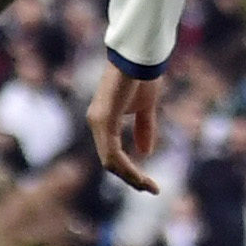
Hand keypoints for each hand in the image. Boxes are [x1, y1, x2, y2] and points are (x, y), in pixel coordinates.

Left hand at [86, 64, 167, 191]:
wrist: (139, 56)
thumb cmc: (141, 76)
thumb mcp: (145, 108)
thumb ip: (144, 129)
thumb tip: (145, 152)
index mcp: (104, 121)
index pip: (112, 154)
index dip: (130, 170)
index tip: (148, 182)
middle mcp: (96, 123)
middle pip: (110, 162)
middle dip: (130, 178)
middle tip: (150, 188)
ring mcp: (97, 122)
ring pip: (110, 161)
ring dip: (130, 176)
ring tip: (148, 186)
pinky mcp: (104, 120)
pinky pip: (112, 153)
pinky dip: (127, 167)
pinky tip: (140, 175)